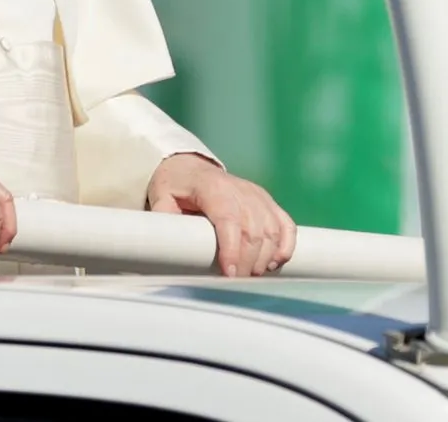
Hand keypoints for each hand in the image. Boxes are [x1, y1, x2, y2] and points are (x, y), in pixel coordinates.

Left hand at [145, 154, 295, 277]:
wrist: (190, 167)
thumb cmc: (175, 185)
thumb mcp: (161, 197)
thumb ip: (163, 219)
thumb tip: (164, 244)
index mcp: (212, 188)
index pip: (228, 220)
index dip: (232, 250)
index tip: (229, 274)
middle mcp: (240, 190)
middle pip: (253, 231)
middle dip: (247, 262)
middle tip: (236, 281)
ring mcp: (257, 195)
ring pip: (272, 231)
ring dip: (265, 258)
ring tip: (251, 275)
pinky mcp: (268, 202)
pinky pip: (286, 225)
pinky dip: (285, 247)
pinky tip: (274, 263)